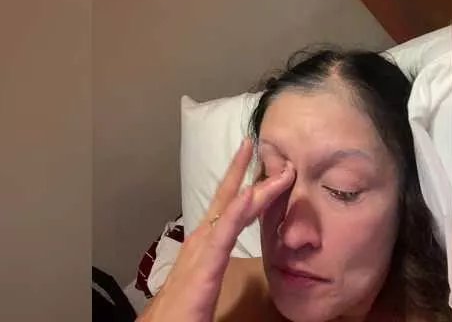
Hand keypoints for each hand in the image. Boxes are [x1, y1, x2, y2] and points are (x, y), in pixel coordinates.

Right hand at [138, 138, 294, 321]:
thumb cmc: (182, 307)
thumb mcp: (206, 276)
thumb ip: (216, 260)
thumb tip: (226, 252)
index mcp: (206, 241)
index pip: (229, 205)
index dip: (246, 183)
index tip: (263, 164)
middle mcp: (204, 237)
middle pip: (230, 197)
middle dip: (248, 170)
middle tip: (263, 145)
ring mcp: (203, 247)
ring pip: (232, 209)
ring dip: (252, 184)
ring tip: (268, 161)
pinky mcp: (205, 264)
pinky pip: (224, 234)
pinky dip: (236, 212)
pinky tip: (249, 195)